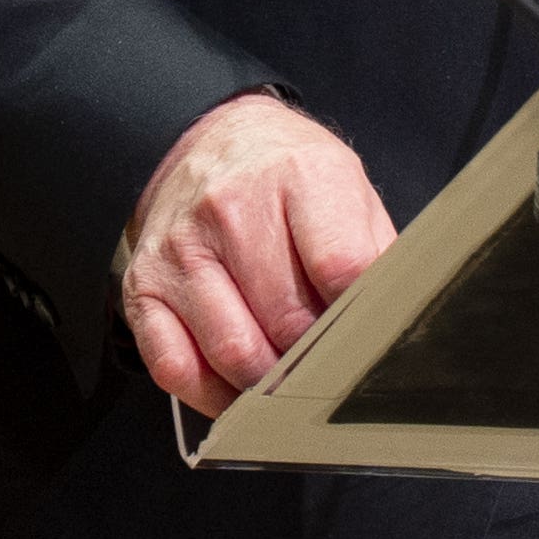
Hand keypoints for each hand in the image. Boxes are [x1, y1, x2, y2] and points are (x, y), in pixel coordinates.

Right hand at [118, 93, 395, 414]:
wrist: (209, 143)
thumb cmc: (289, 177)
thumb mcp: (348, 188)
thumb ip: (376, 252)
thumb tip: (395, 321)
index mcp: (299, 176)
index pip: (341, 266)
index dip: (362, 318)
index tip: (369, 341)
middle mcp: (232, 209)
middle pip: (288, 320)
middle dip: (318, 359)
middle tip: (333, 370)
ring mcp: (182, 251)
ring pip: (234, 352)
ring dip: (270, 384)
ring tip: (290, 382)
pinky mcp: (144, 287)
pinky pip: (176, 368)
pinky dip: (213, 395)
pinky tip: (239, 388)